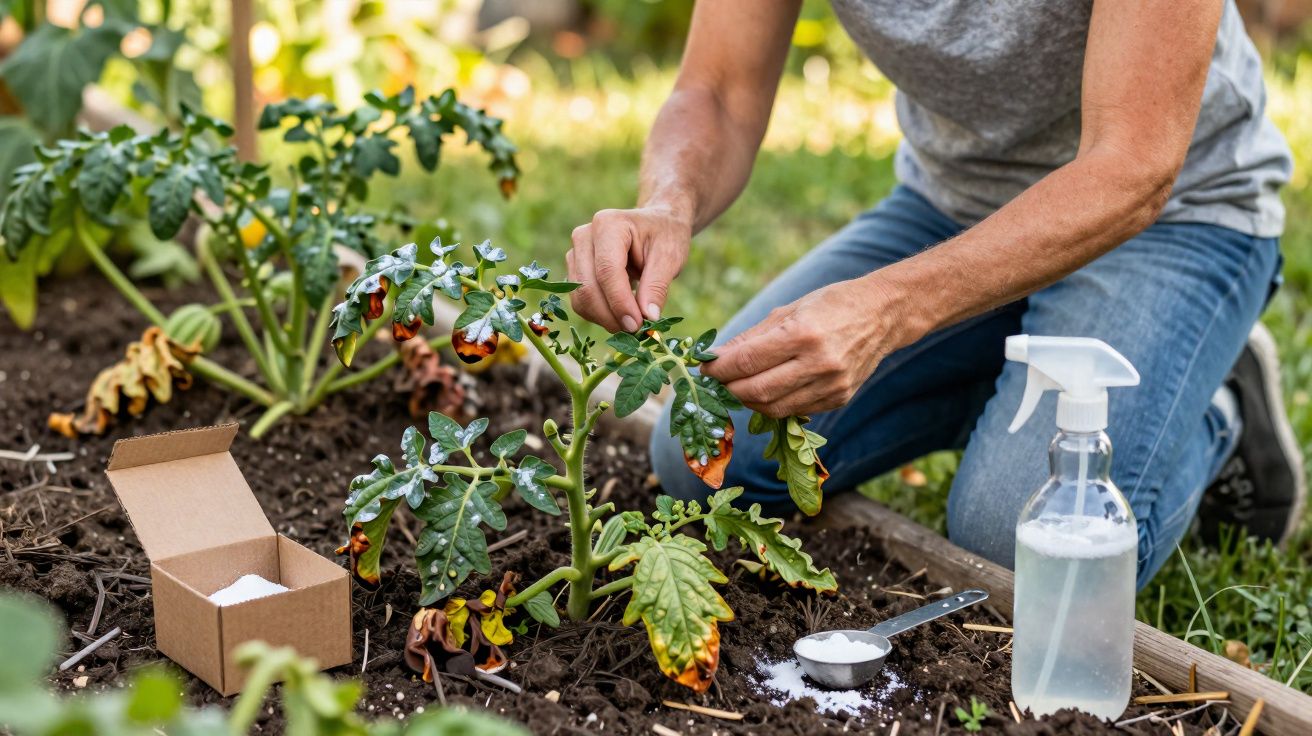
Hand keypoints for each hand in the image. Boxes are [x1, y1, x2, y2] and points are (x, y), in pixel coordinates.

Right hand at [567, 206, 691, 332]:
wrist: (655, 225)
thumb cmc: (665, 236)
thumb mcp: (670, 256)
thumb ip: (657, 286)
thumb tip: (648, 318)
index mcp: (609, 225)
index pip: (607, 270)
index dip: (619, 302)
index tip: (637, 325)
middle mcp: (585, 236)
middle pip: (588, 287)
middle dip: (611, 316)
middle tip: (636, 332)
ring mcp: (575, 253)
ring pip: (580, 298)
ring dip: (604, 318)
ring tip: (632, 323)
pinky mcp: (575, 270)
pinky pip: (580, 301)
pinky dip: (599, 315)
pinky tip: (620, 315)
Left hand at [700, 278, 898, 417]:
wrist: (884, 314)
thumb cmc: (832, 304)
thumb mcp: (789, 310)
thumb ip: (751, 337)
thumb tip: (715, 356)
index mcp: (804, 334)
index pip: (748, 361)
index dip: (719, 368)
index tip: (703, 367)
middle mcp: (820, 363)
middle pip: (758, 390)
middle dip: (728, 388)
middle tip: (714, 381)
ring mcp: (832, 385)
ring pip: (774, 407)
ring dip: (747, 400)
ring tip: (736, 387)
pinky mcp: (839, 398)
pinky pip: (794, 410)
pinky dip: (773, 404)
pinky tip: (764, 390)